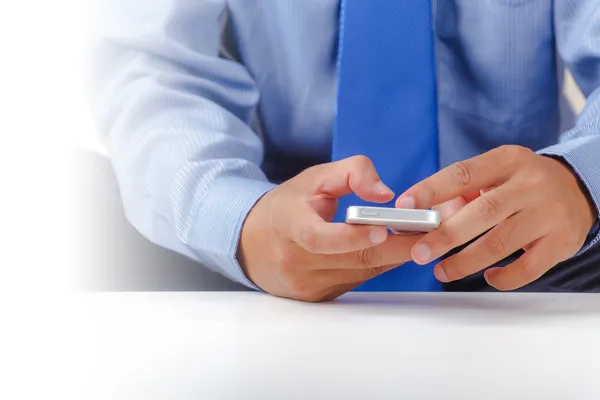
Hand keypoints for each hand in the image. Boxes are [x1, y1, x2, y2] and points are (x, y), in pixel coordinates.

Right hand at [239, 156, 421, 301]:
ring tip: (420, 237)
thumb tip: (385, 194)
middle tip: (428, 232)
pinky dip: (379, 265)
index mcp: (290, 228)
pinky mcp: (318, 297)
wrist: (253, 243)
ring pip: (362, 273)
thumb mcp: (314, 178)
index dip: (353, 237)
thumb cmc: (289, 206)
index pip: (319, 239)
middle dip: (395, 247)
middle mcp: (296, 261)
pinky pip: (357, 282)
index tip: (383, 229)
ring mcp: (307, 284)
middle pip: (353, 260)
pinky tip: (394, 250)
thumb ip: (352, 173)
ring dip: (393, 256)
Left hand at [395, 145, 596, 290]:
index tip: (405, 206)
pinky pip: (528, 268)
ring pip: (501, 243)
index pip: (463, 173)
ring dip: (465, 262)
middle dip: (445, 236)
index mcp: (507, 161)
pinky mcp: (562, 241)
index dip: (431, 190)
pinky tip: (488, 276)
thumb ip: (463, 191)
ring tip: (441, 271)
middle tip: (418, 253)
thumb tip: (428, 216)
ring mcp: (549, 213)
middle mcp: (530, 184)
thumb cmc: (522, 183)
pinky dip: (503, 277)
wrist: (580, 188)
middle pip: (483, 212)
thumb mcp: (496, 173)